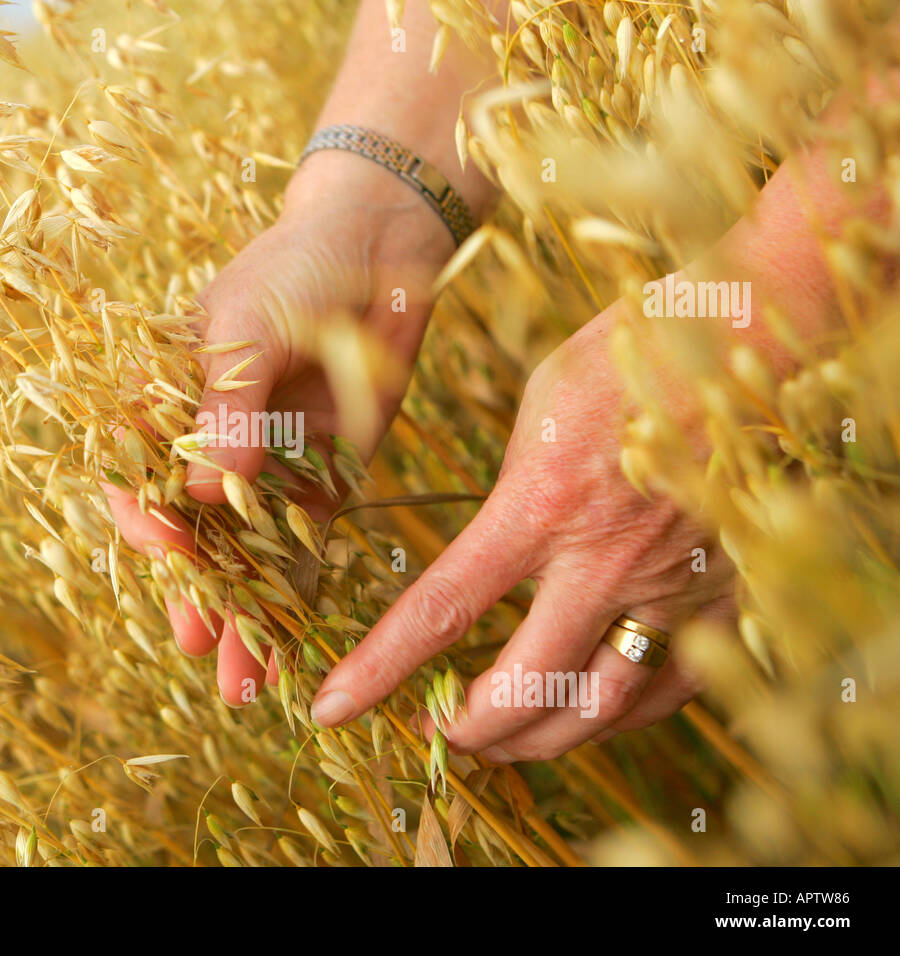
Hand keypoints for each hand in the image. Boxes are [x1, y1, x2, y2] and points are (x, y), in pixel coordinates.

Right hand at [104, 151, 455, 705]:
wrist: (379, 246)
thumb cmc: (294, 265)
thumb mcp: (247, 326)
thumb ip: (228, 411)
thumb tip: (201, 497)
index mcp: (165, 400)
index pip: (134, 472)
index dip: (142, 515)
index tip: (165, 547)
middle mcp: (208, 445)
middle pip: (188, 533)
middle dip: (191, 591)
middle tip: (195, 645)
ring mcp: (264, 467)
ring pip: (243, 555)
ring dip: (240, 615)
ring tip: (238, 680)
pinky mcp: (320, 480)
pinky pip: (303, 548)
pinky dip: (294, 595)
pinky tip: (286, 645)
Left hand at [310, 299, 737, 759]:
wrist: (747, 340)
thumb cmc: (629, 357)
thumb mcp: (539, 413)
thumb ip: (513, 496)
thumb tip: (493, 550)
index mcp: (540, 506)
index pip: (441, 610)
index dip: (379, 670)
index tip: (333, 707)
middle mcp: (605, 562)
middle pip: (524, 688)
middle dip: (471, 728)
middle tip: (444, 731)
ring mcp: (672, 587)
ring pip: (600, 709)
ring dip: (542, 737)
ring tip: (505, 738)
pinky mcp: (726, 596)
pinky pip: (668, 689)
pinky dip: (618, 714)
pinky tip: (588, 709)